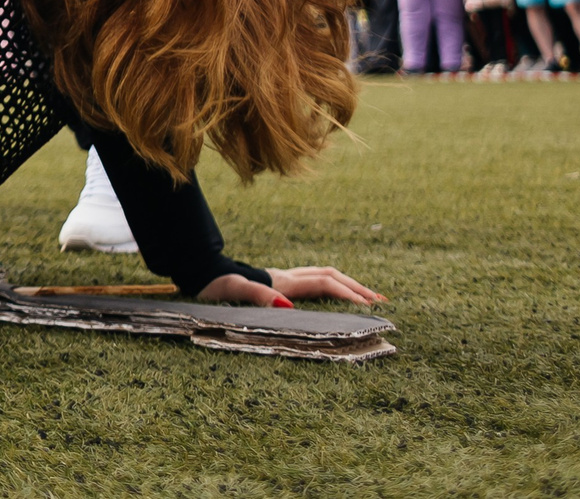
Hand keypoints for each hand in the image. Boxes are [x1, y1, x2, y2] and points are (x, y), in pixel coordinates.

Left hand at [198, 266, 385, 309]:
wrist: (199, 271)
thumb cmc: (214, 285)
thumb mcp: (233, 291)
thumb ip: (258, 296)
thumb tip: (288, 308)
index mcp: (282, 282)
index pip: (324, 283)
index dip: (348, 294)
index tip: (370, 308)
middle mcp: (286, 277)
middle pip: (330, 275)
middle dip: (356, 288)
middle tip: (381, 301)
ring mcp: (282, 278)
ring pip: (323, 275)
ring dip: (347, 285)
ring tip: (366, 298)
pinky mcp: (277, 283)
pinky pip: (312, 282)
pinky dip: (331, 287)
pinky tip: (335, 296)